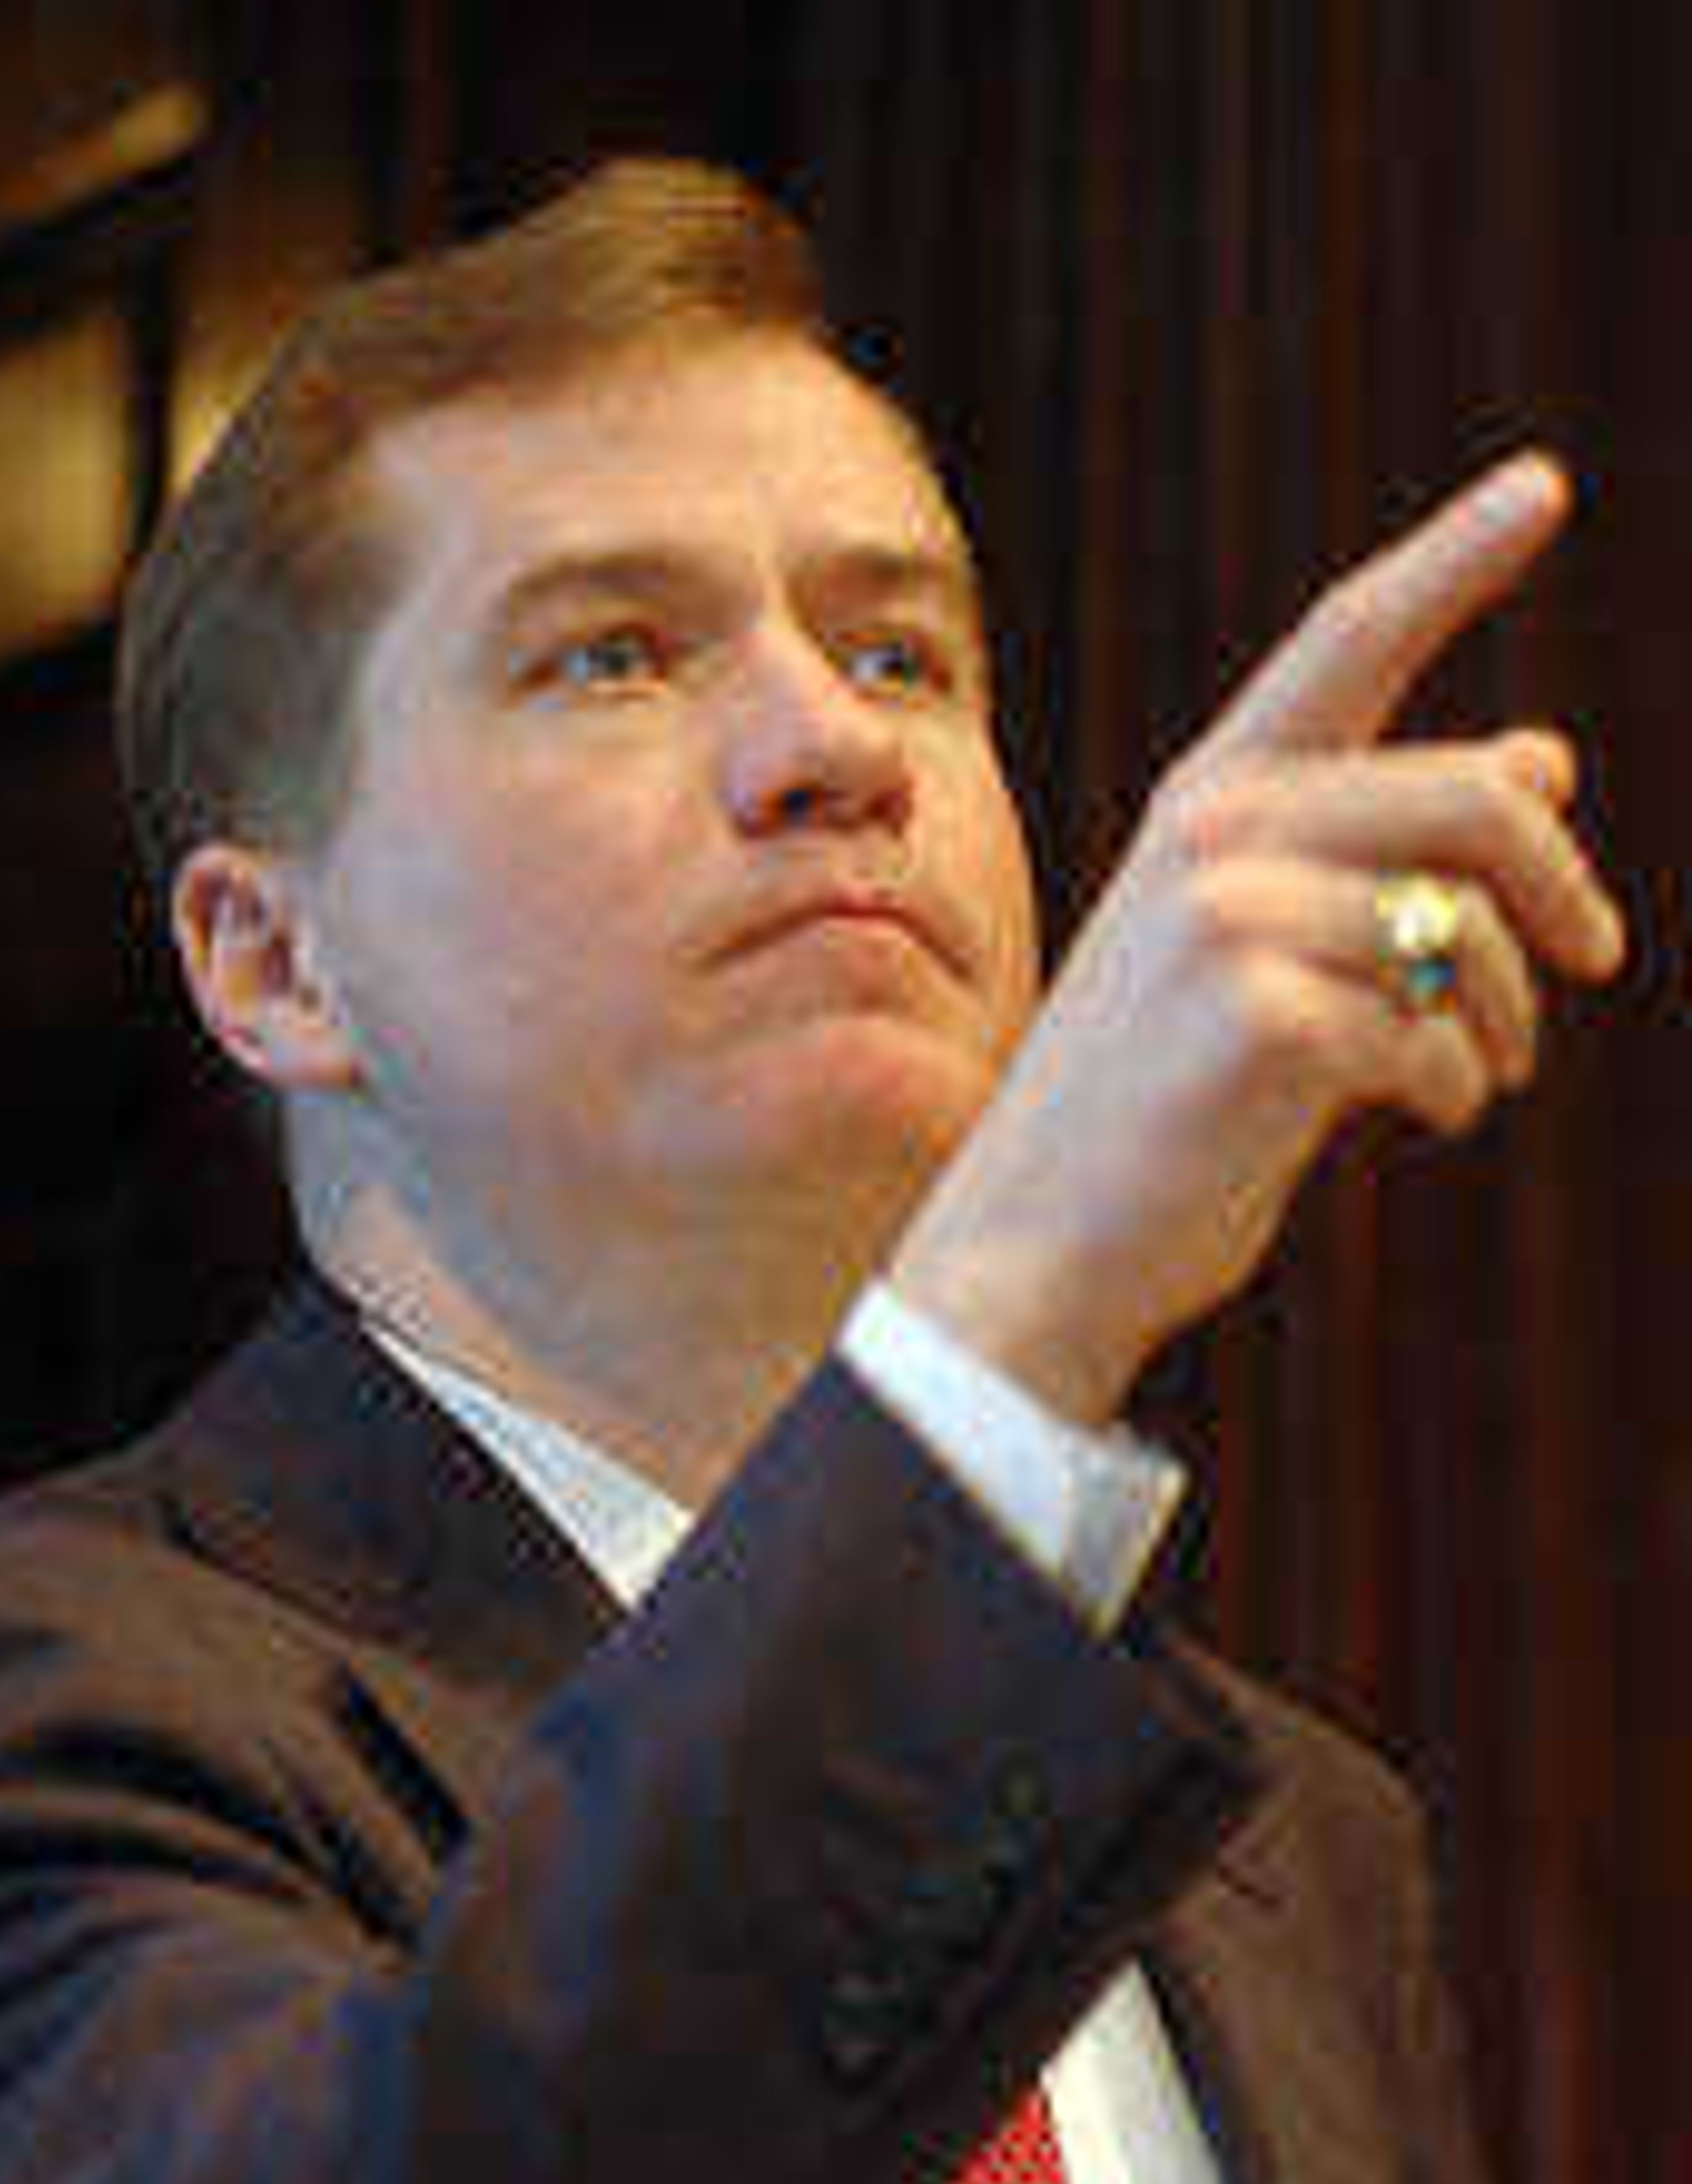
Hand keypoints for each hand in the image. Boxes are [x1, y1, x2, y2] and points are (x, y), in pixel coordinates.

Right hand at [890, 452, 1625, 1424]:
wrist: (1035, 1250)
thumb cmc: (1152, 1113)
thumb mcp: (1264, 959)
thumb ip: (1385, 859)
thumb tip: (1548, 753)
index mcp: (1204, 807)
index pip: (1346, 646)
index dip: (1453, 559)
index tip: (1545, 484)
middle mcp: (1214, 838)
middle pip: (1471, 802)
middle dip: (1560, 884)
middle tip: (1597, 953)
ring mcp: (1232, 924)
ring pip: (1468, 933)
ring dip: (1507, 1017)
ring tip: (1480, 1075)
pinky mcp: (1268, 1021)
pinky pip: (1440, 1038)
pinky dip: (1458, 1089)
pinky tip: (1419, 1118)